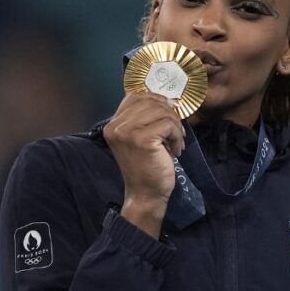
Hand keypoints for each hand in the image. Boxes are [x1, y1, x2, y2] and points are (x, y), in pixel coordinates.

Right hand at [104, 92, 185, 236]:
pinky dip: (177, 136)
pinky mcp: (143, 140)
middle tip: (175, 133)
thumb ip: (144, 118)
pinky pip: (168, 124)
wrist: (145, 194)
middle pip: (150, 101)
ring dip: (175, 126)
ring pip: (162, 112)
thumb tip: (167, 99)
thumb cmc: (146, 166)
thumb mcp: (140, 137)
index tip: (168, 117)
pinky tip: (175, 150)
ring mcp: (128, 132)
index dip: (156, 101)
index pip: (136, 96)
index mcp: (112, 124)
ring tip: (175, 143)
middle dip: (169, 114)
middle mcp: (116, 126)